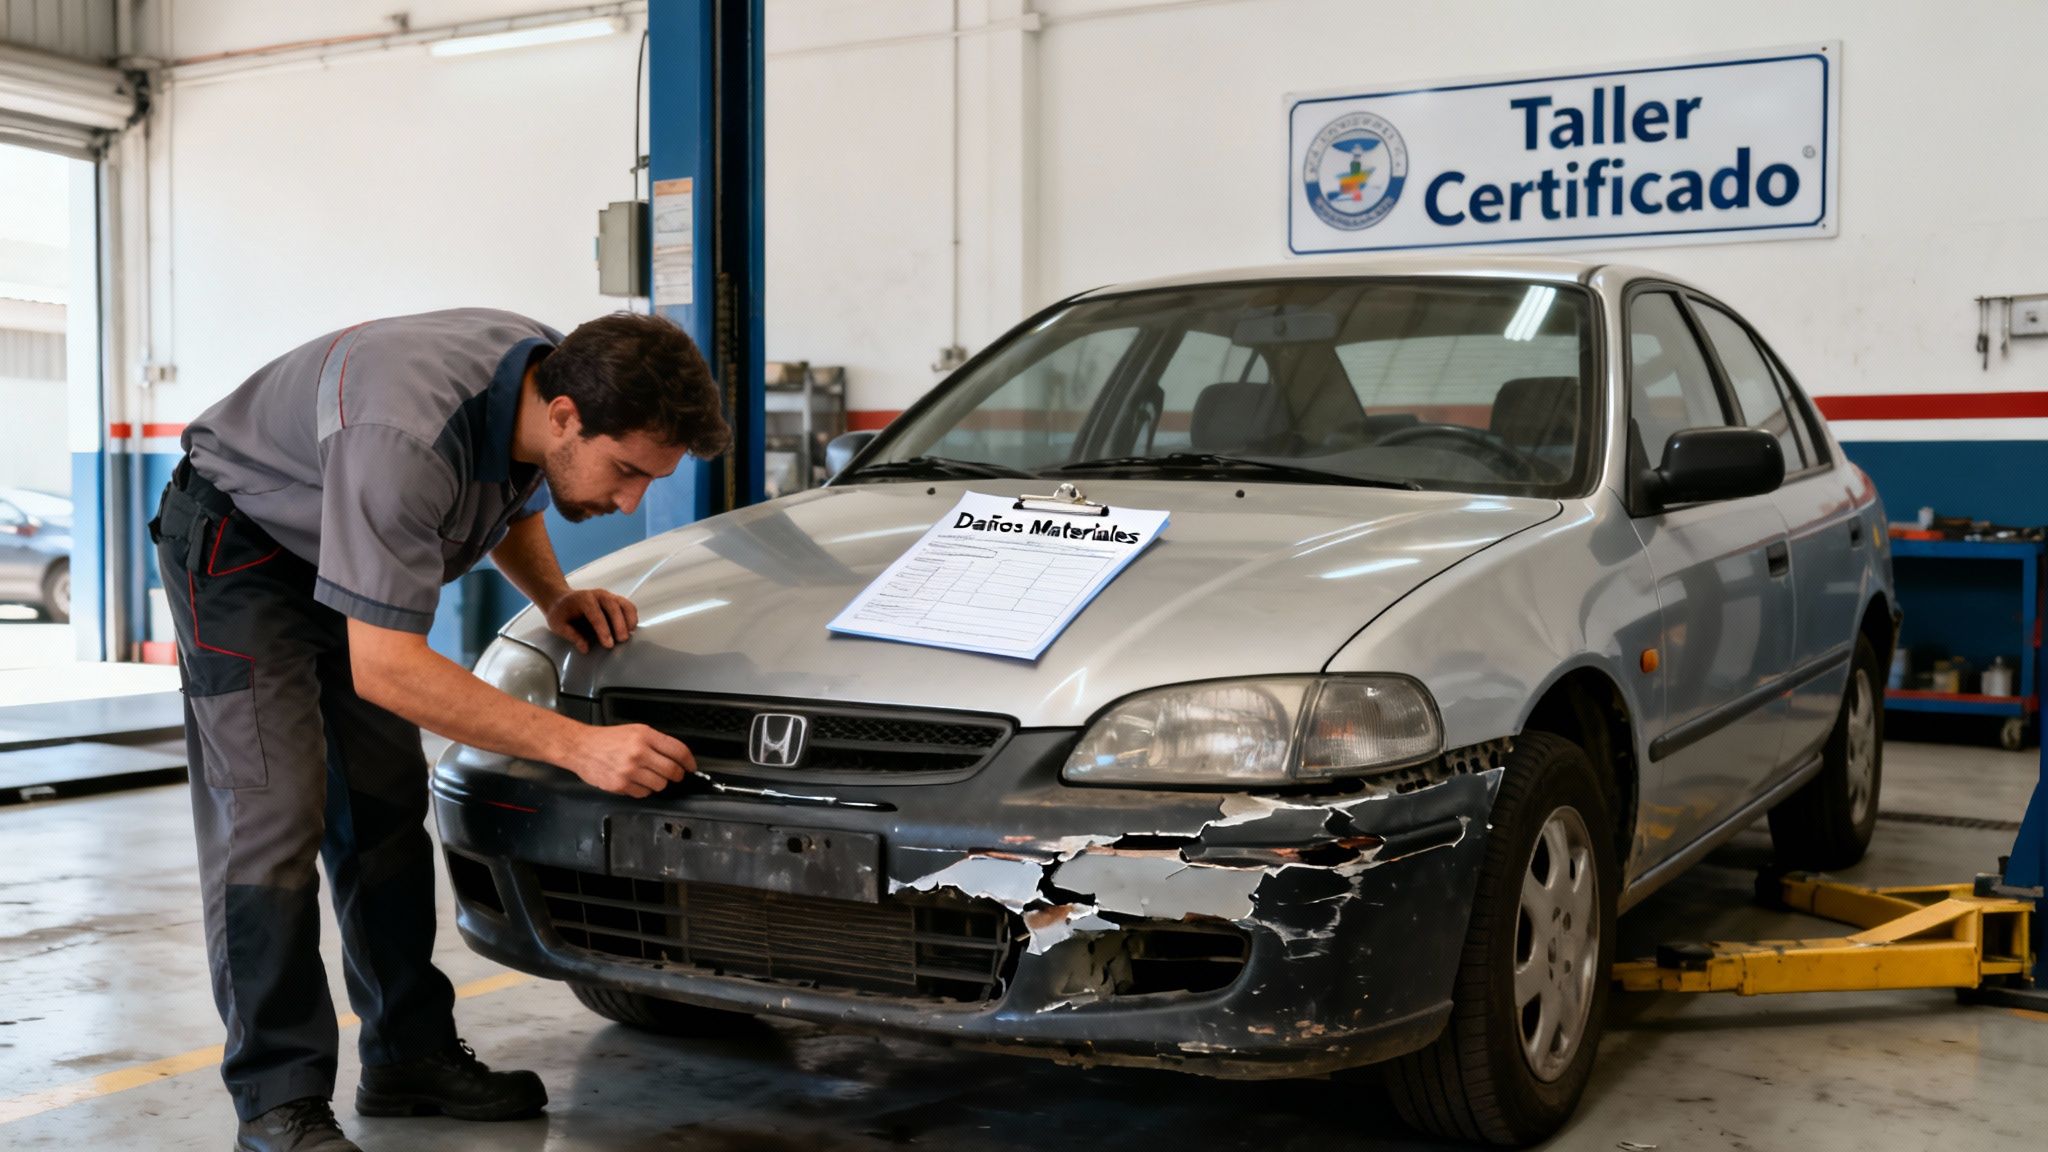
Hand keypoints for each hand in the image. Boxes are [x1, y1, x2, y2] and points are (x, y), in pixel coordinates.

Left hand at [546, 588, 639, 653]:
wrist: (561, 599)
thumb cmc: (560, 613)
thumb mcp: (558, 625)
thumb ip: (571, 635)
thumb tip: (584, 648)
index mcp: (583, 599)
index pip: (595, 614)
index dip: (603, 630)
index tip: (608, 644)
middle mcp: (598, 594)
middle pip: (613, 606)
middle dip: (619, 624)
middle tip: (622, 640)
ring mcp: (608, 596)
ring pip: (624, 604)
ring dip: (629, 619)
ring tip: (630, 634)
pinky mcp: (615, 600)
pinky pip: (627, 606)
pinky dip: (632, 616)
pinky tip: (631, 629)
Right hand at [562, 723, 695, 796]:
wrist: (581, 747)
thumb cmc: (607, 739)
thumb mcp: (635, 730)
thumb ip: (656, 742)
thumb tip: (677, 757)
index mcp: (645, 736)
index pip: (678, 751)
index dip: (689, 761)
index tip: (691, 767)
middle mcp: (639, 753)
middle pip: (672, 771)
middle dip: (676, 775)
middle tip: (673, 774)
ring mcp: (630, 771)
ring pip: (660, 785)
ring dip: (659, 782)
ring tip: (648, 775)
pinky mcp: (621, 785)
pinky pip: (644, 793)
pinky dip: (643, 789)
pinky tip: (635, 780)